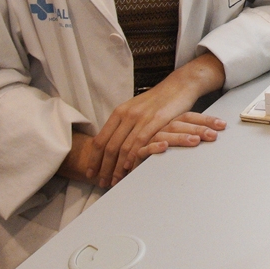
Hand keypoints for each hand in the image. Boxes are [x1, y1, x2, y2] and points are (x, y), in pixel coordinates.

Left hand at [92, 53, 226, 187]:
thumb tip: (113, 143)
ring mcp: (141, 118)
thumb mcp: (136, 109)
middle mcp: (127, 115)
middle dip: (104, 167)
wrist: (179, 86)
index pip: (100, 140)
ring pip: (123, 147)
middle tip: (102, 183)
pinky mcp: (157, 120)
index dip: (94, 159)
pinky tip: (130, 168)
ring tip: (116, 181)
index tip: (90, 172)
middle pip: (109, 147)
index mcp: (119, 113)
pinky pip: (141, 142)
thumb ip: (124, 125)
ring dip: (118, 167)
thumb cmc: (158, 100)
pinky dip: (134, 157)